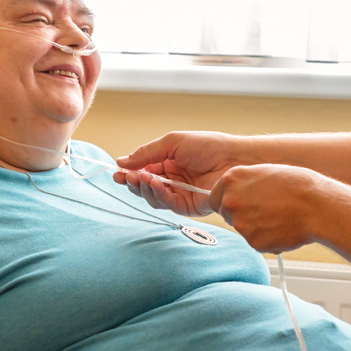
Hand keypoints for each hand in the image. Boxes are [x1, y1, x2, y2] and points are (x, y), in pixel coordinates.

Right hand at [114, 131, 241, 215]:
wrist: (233, 158)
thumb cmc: (208, 146)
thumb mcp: (172, 143)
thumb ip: (147, 153)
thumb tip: (122, 161)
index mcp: (168, 164)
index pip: (143, 172)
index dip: (129, 173)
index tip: (117, 172)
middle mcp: (173, 181)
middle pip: (145, 188)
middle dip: (134, 183)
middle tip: (126, 177)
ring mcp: (180, 194)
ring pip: (154, 198)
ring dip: (144, 189)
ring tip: (141, 178)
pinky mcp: (189, 207)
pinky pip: (168, 205)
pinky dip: (159, 195)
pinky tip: (156, 185)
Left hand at [209, 163, 343, 252]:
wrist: (317, 206)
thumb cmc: (298, 186)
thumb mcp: (264, 173)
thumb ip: (244, 184)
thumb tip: (233, 194)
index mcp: (231, 179)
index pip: (215, 197)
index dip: (229, 202)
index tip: (242, 203)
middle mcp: (231, 200)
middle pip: (226, 214)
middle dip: (241, 215)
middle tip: (266, 210)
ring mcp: (240, 223)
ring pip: (243, 229)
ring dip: (256, 227)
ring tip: (279, 216)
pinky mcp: (253, 241)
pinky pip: (256, 242)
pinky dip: (267, 239)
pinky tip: (283, 228)